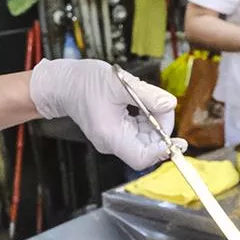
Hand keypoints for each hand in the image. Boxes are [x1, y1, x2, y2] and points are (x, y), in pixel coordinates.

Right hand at [29, 60, 175, 169]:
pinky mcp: (115, 132)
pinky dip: (146, 120)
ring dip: (154, 122)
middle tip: (162, 105)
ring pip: (144, 139)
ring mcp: (113, 139)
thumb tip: (170, 105)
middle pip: (146, 149)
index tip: (176, 139)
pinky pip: (138, 132)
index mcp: (111, 135)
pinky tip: (141, 104)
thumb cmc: (85, 82)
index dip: (161, 150)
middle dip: (160, 130)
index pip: (141, 157)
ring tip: (147, 99)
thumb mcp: (119, 83)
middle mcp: (111, 143)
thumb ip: (147, 95)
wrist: (64, 83)